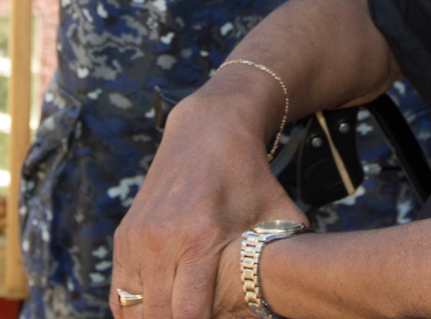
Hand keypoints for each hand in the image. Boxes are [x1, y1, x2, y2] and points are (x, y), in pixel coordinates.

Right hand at [114, 88, 303, 318]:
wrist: (208, 130)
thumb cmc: (249, 177)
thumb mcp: (280, 214)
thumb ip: (293, 254)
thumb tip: (312, 291)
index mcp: (200, 238)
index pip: (188, 314)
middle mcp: (162, 239)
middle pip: (158, 317)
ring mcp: (138, 237)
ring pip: (132, 310)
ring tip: (179, 317)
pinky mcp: (125, 234)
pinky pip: (119, 292)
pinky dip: (133, 311)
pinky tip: (156, 315)